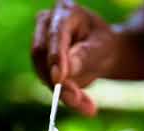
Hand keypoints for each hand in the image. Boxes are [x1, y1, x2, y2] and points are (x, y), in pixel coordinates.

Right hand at [32, 0, 118, 115]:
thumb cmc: (103, 45)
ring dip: (62, 93)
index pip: (55, 34)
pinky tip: (82, 104)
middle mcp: (46, 23)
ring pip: (41, 72)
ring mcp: (40, 43)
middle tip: (76, 100)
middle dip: (58, 81)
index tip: (59, 79)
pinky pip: (47, 83)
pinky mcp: (40, 63)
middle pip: (41, 54)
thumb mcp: (101, 49)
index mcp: (64, 12)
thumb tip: (64, 74)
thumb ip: (84, 58)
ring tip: (87, 106)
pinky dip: (63, 96)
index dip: (55, 57)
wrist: (102, 54)